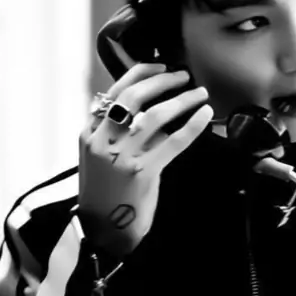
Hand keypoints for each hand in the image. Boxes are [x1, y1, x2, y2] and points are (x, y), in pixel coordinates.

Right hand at [79, 62, 212, 258]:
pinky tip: (205, 114)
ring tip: (199, 93)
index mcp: (90, 133)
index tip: (159, 66)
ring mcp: (123, 156)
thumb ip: (113, 131)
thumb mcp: (97, 156)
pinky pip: (173, 141)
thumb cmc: (105, 192)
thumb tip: (145, 107)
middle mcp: (103, 140)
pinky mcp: (144, 171)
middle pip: (134, 97)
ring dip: (182, 99)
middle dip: (162, 80)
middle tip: (183, 75)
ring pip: (155, 115)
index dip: (139, 74)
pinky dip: (192, 124)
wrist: (104, 229)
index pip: (114, 92)